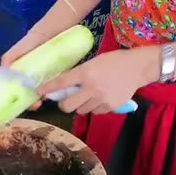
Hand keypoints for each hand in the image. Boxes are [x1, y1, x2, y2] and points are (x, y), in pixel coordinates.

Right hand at [1, 31, 50, 110]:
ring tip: (45, 100)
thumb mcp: (21, 48)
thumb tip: (3, 71)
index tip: (21, 103)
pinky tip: (56, 94)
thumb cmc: (37, 38)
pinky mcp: (60, 73)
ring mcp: (47, 75)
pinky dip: (55, 91)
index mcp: (23, 71)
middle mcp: (34, 75)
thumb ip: (10, 57)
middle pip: (31, 93)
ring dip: (43, 97)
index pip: (18, 88)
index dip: (19, 97)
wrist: (58, 28)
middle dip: (32, 101)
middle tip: (36, 104)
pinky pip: (57, 85)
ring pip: (44, 91)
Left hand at [37, 46, 159, 113]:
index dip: (47, 88)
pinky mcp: (110, 106)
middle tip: (67, 100)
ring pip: (81, 111)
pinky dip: (94, 108)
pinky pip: (95, 112)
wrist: (137, 67)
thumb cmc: (113, 62)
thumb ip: (79, 74)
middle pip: (68, 106)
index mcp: (85, 72)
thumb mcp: (93, 63)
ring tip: (89, 96)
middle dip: (64, 105)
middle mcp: (91, 87)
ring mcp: (101, 98)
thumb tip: (63, 85)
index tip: (38, 92)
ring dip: (81, 106)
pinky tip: (100, 98)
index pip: (61, 82)